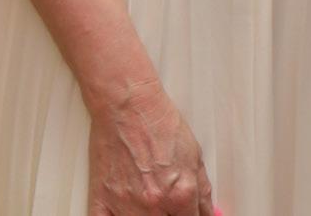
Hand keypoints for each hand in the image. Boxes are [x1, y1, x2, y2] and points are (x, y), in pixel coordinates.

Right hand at [87, 80, 213, 215]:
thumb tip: (208, 213)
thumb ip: (203, 192)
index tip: (187, 214)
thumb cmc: (158, 124)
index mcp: (180, 194)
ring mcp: (126, 204)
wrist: (129, 106)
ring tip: (150, 204)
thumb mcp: (195, 157)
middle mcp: (154, 203)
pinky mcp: (102, 199)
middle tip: (169, 207)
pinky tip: (124, 213)